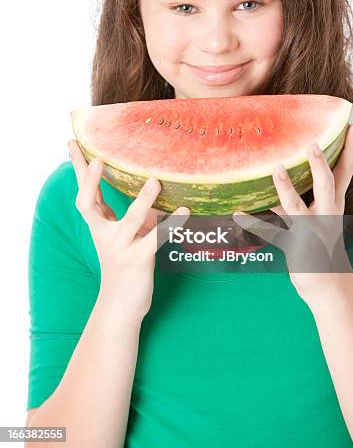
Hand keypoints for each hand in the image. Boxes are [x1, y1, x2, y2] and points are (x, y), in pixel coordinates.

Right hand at [67, 139, 189, 317]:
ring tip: (155, 181)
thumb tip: (152, 183)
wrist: (121, 304)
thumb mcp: (124, 233)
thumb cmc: (125, 262)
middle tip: (96, 159)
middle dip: (90, 181)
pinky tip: (184, 213)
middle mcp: (104, 234)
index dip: (79, 168)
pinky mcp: (139, 260)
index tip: (72, 143)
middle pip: (89, 204)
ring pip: (130, 220)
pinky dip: (171, 225)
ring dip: (143, 200)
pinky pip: (156, 239)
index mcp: (98, 224)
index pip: (84, 191)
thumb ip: (134, 210)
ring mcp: (120, 248)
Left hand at [232, 123, 352, 308]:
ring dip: (285, 188)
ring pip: (296, 207)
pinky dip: (253, 223)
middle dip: (319, 166)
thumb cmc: (321, 240)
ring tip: (276, 169)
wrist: (327, 282)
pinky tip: (237, 213)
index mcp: (334, 204)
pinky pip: (270, 233)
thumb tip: (297, 161)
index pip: (345, 173)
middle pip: (326, 186)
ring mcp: (309, 231)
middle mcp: (325, 215)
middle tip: (312, 145)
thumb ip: (316, 192)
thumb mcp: (325, 214)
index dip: (351, 150)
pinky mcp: (292, 246)